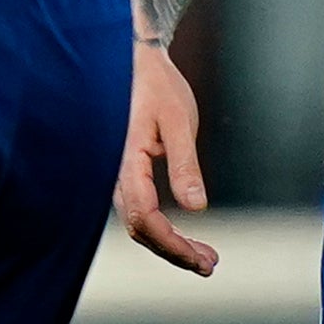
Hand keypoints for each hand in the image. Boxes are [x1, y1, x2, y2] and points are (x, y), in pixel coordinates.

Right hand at [114, 39, 217, 273]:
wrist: (132, 57)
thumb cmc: (155, 84)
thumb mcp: (176, 121)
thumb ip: (184, 164)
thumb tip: (196, 208)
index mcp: (124, 160)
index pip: (144, 216)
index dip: (172, 243)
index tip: (202, 259)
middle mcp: (113, 172)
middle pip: (138, 228)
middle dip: (173, 252)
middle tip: (210, 265)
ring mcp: (116, 172)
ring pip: (137, 221)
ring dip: (168, 243)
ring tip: (203, 256)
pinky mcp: (125, 170)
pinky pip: (137, 208)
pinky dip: (159, 227)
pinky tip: (181, 233)